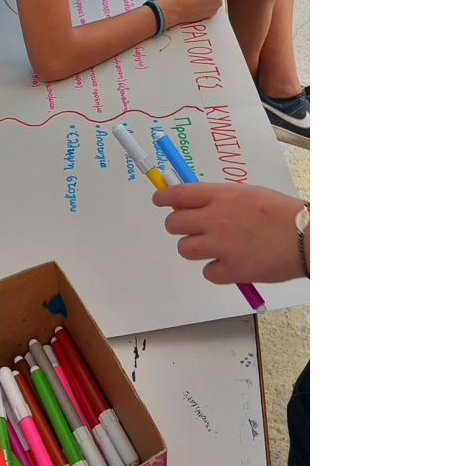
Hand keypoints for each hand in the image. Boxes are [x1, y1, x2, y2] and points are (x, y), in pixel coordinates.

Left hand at [152, 183, 306, 283]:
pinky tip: (230, 264)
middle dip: (177, 226)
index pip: (179, 194)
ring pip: (186, 249)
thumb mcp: (248, 194)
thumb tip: (196, 203)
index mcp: (222, 196)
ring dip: (195, 248)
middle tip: (188, 228)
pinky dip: (216, 270)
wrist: (306, 237)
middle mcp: (216, 219)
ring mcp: (222, 246)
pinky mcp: (231, 270)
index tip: (159, 199)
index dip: (164, 197)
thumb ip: (221, 198)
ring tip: (214, 247)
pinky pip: (207, 272)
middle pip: (175, 224)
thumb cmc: (283, 214)